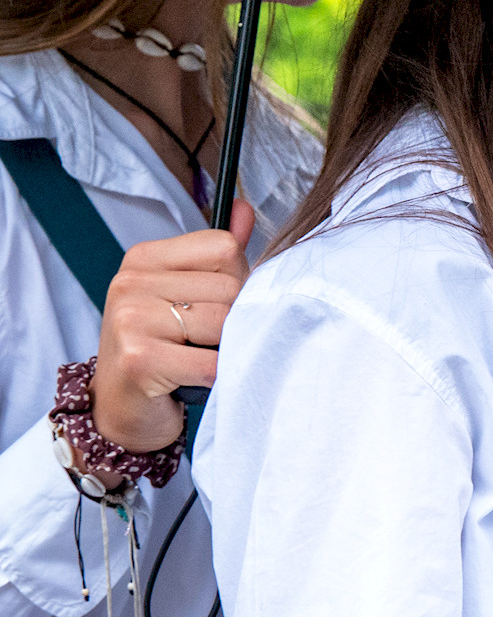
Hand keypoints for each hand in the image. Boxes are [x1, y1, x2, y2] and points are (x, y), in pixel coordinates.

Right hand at [90, 201, 254, 456]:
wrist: (123, 406)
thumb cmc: (161, 347)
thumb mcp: (185, 292)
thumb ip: (218, 254)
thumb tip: (245, 209)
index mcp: (144, 258)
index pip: (225, 248)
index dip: (237, 280)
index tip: (212, 304)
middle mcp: (130, 282)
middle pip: (231, 287)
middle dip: (233, 319)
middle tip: (202, 340)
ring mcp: (129, 319)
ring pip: (224, 323)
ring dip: (223, 349)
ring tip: (195, 357)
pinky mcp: (138, 359)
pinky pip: (211, 363)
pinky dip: (215, 376)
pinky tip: (191, 378)